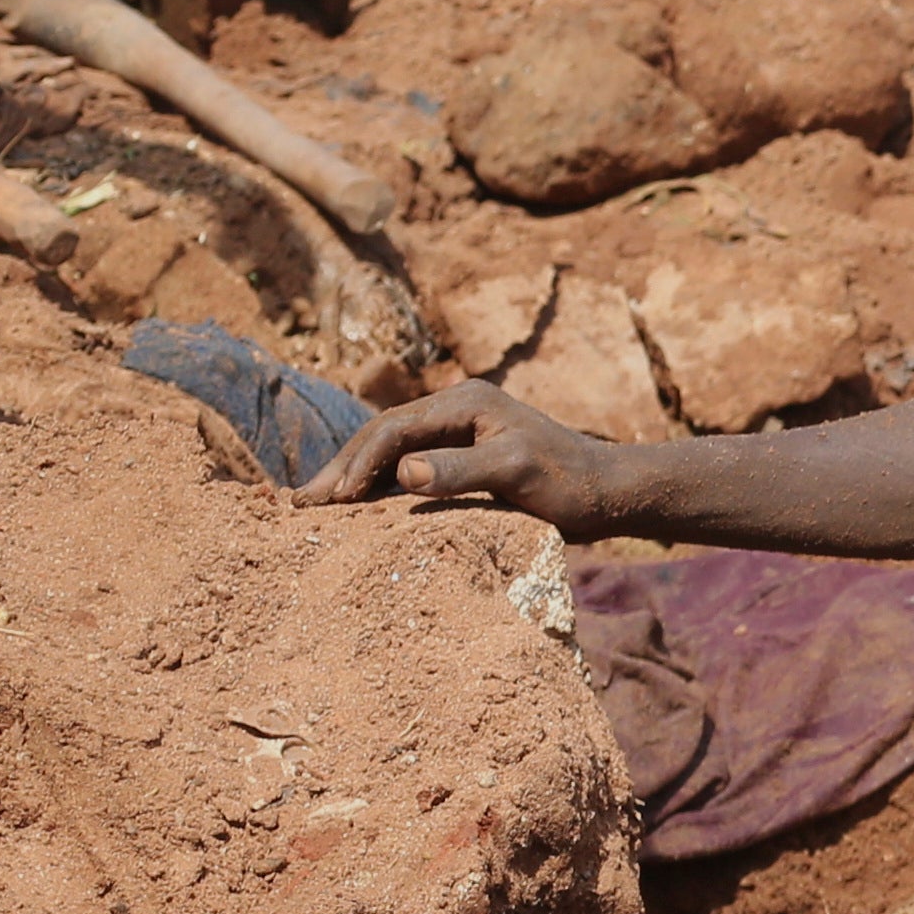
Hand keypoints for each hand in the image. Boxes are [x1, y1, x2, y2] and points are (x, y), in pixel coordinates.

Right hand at [305, 381, 645, 531]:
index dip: (360, 462)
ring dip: (354, 478)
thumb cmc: (571, 483)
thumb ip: (462, 471)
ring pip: (390, 451)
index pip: (394, 429)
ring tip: (316, 507)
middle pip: (383, 436)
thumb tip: (405, 474)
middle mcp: (456, 409)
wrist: (610, 492)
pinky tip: (356, 510)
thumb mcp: (518, 475)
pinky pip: (408, 466)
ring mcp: (458, 431)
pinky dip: (379, 486)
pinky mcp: (462, 455)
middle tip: (302, 503)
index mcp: (465, 402)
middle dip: (343, 468)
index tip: (337, 499)